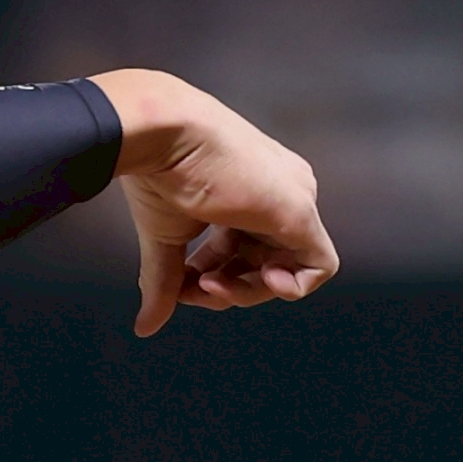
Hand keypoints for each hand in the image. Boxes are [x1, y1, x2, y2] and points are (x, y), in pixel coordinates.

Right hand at [91, 69, 338, 337]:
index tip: (183, 283)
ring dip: (246, 291)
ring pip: (286, 268)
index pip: (239, 248)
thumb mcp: (164, 235)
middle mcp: (277, 192)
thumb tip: (144, 328)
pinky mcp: (300, 213)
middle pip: (262, 261)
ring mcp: (293, 200)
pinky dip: (292, 287)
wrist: (161, 133)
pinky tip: (260, 284)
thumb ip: (165, 281)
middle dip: (228, 286)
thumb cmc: (158, 172)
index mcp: (246, 190)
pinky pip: (318, 266)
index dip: (211, 275)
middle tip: (196, 291)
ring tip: (211, 287)